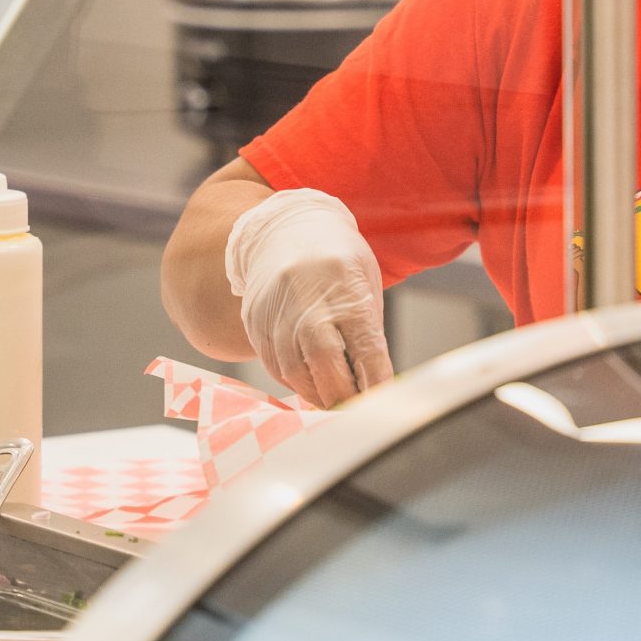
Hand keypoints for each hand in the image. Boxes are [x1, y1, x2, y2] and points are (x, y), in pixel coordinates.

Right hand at [224, 188, 395, 407]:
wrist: (284, 230)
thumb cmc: (337, 261)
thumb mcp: (364, 284)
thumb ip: (368, 334)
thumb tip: (376, 386)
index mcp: (344, 285)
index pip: (364, 346)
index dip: (375, 381)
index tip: (384, 403)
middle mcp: (306, 299)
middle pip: (324, 364)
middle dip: (344, 396)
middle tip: (357, 410)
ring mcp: (276, 312)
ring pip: (295, 372)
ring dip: (319, 395)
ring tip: (335, 402)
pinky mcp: (256, 323)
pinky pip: (275, 367)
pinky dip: (296, 382)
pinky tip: (311, 384)